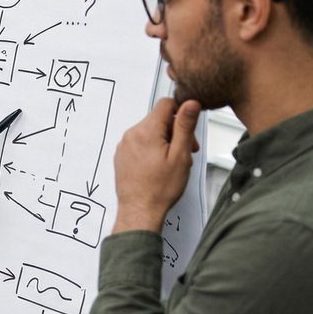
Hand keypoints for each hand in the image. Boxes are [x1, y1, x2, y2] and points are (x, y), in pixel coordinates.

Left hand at [113, 98, 200, 232]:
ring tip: (173, 162)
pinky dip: (152, 149)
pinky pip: (140, 143)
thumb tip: (191, 103)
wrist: (140, 210)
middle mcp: (131, 135)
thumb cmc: (160, 188)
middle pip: (158, 119)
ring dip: (165, 141)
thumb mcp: (180, 155)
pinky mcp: (122, 156)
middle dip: (175, 131)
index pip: (165, 104)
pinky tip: (160, 166)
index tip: (188, 129)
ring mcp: (124, 145)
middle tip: (187, 151)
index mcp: (146, 131)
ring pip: (150, 132)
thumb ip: (185, 126)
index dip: (181, 113)